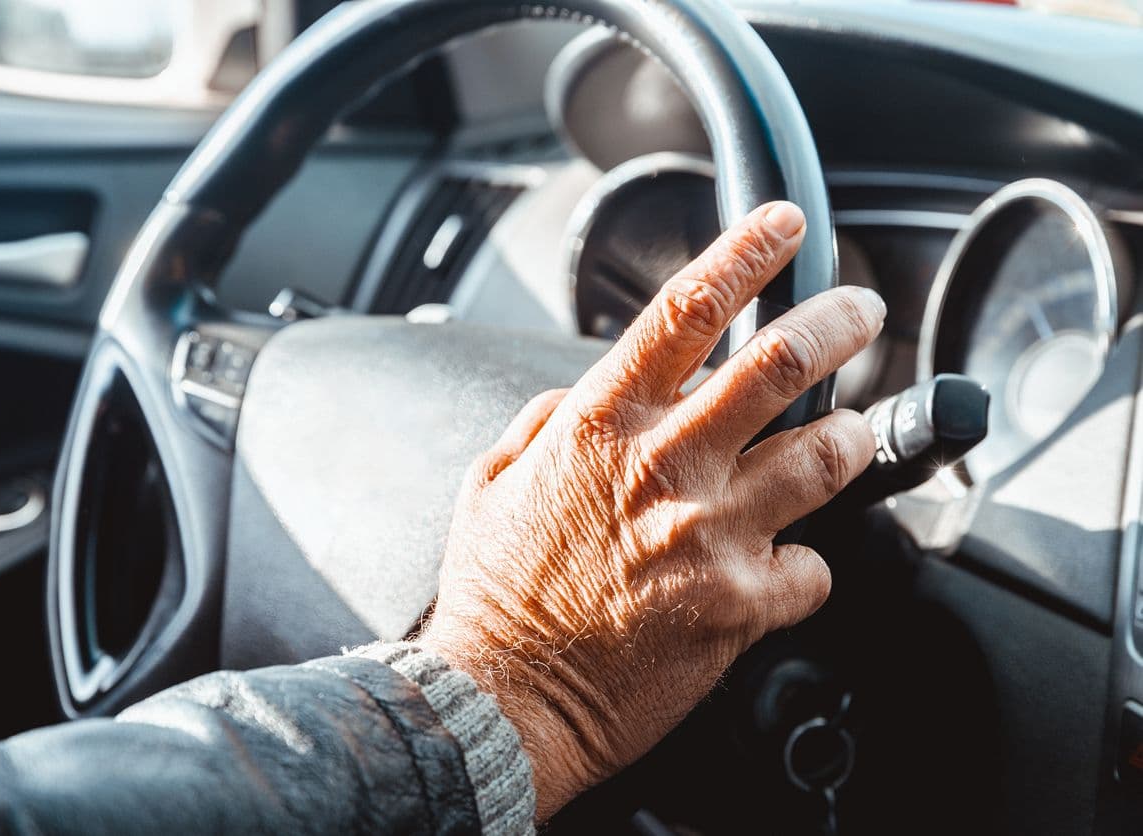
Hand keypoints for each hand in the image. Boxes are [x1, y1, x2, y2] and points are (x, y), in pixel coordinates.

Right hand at [418, 202, 885, 820]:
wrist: (507, 702)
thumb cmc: (498, 593)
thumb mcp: (492, 480)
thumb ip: (549, 420)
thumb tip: (588, 391)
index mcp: (600, 424)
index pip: (685, 310)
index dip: (745, 252)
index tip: (784, 225)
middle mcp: (663, 465)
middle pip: (781, 362)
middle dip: (837, 320)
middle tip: (859, 311)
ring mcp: (709, 534)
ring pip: (827, 454)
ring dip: (851, 435)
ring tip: (849, 434)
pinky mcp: (740, 604)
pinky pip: (815, 567)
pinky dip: (808, 564)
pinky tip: (783, 568)